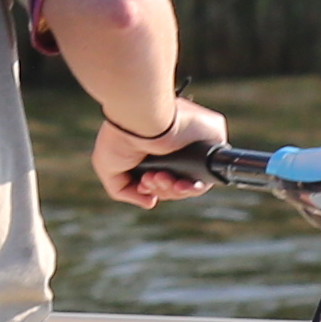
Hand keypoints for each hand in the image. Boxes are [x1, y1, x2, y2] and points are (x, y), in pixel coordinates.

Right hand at [93, 97, 228, 205]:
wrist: (137, 119)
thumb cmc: (118, 138)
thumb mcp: (108, 168)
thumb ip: (124, 190)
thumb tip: (150, 201)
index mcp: (157, 149)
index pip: (164, 179)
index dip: (154, 189)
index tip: (143, 184)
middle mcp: (178, 146)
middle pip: (177, 184)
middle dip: (161, 189)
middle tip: (149, 179)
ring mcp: (195, 143)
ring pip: (193, 184)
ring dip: (172, 190)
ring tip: (157, 177)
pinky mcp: (212, 138)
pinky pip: (208, 175)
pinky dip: (192, 186)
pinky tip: (176, 182)